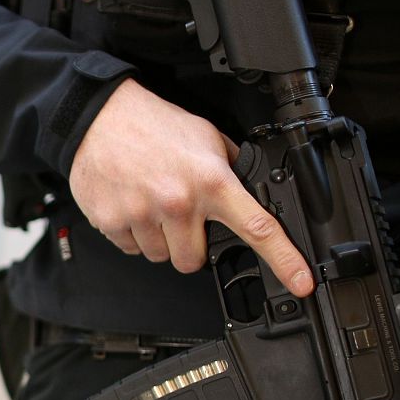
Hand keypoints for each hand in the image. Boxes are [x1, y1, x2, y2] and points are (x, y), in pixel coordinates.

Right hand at [69, 80, 313, 295]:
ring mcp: (142, 215)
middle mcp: (178, 202)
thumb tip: (250, 192)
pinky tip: (130, 204)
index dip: (284, 260)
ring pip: (160, 257)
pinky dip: (132, 234)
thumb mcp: (206, 137)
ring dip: (158, 239)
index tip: (301, 282)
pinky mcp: (112, 222)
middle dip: (187, 245)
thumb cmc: (151, 124)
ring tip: (150, 203)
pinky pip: (131, 249)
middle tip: (178, 216)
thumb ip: (229, 168)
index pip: (258, 228)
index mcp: (211, 180)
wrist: (98, 117)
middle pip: (193, 261)